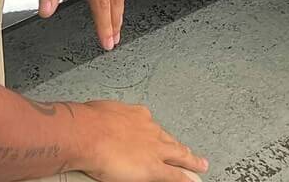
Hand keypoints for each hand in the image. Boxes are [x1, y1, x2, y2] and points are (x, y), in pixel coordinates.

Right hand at [77, 101, 206, 181]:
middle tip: (190, 153)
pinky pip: (175, 176)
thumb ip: (104, 119)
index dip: (155, 134)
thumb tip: (97, 120)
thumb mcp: (98, 113)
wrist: (88, 134)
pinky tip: (192, 181)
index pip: (150, 126)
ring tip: (200, 165)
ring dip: (191, 161)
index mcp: (136, 115)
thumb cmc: (88, 122)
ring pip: (179, 155)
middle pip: (169, 140)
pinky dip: (185, 179)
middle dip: (180, 147)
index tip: (155, 137)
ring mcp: (154, 149)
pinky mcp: (154, 168)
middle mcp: (149, 130)